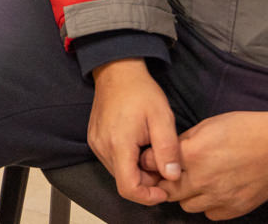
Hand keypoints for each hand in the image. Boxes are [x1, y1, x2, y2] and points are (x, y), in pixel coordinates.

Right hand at [88, 58, 181, 206]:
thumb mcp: (162, 118)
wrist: (117, 71)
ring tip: (153, 152)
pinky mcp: (95, 139)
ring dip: (138, 171)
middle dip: (147, 182)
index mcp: (118, 144)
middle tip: (165, 165)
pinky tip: (140, 146)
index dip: (147, 197)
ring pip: (118, 172)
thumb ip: (167, 149)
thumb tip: (172, 177)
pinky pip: (112, 160)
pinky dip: (128, 161)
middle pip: (124, 181)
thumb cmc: (141, 92)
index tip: (165, 191)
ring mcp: (96, 143)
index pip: (128, 187)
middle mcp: (102, 147)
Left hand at [142, 109, 267, 219]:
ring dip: (187, 195)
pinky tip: (215, 191)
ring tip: (197, 181)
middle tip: (174, 174)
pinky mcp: (236, 209)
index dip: (151, 164)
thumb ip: (185, 141)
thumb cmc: (246, 128)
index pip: (155, 167)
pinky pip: (210, 214)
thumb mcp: (208, 125)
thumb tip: (170, 151)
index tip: (153, 162)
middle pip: (168, 191)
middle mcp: (202, 180)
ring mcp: (219, 197)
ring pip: (187, 205)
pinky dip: (208, 205)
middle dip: (167, 182)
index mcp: (192, 154)